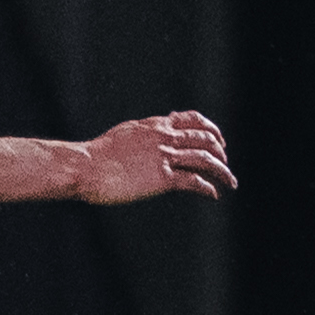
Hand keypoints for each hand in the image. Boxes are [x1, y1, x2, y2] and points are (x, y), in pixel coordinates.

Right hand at [68, 112, 233, 203]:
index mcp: (155, 125)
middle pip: (204, 139)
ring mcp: (165, 157)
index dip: (210, 129)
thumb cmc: (96, 154)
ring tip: (230, 181)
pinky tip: (213, 194)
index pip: (192, 120)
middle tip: (225, 162)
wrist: (84, 166)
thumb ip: (143, 131)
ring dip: (222, 170)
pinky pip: (194, 181)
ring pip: (205, 159)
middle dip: (220, 150)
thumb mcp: (124, 133)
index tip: (218, 139)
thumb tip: (153, 128)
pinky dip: (207, 188)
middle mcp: (164, 137)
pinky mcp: (162, 178)